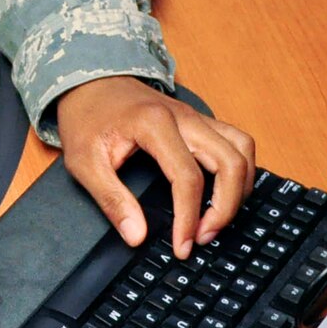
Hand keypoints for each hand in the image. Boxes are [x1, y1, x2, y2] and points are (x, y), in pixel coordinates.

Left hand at [56, 76, 256, 257]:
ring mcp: (196, 116)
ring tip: (219, 218)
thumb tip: (136, 236)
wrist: (90, 82)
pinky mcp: (200, 121)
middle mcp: (185, 116)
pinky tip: (224, 192)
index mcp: (155, 124)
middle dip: (226, 207)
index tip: (182, 246)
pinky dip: (240, 169)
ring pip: (243, 148)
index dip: (189, 218)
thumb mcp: (84, 162)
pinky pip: (236, 142)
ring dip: (240, 187)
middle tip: (204, 237)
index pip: (188, 177)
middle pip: (230, 162)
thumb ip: (111, 200)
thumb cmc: (86, 119)